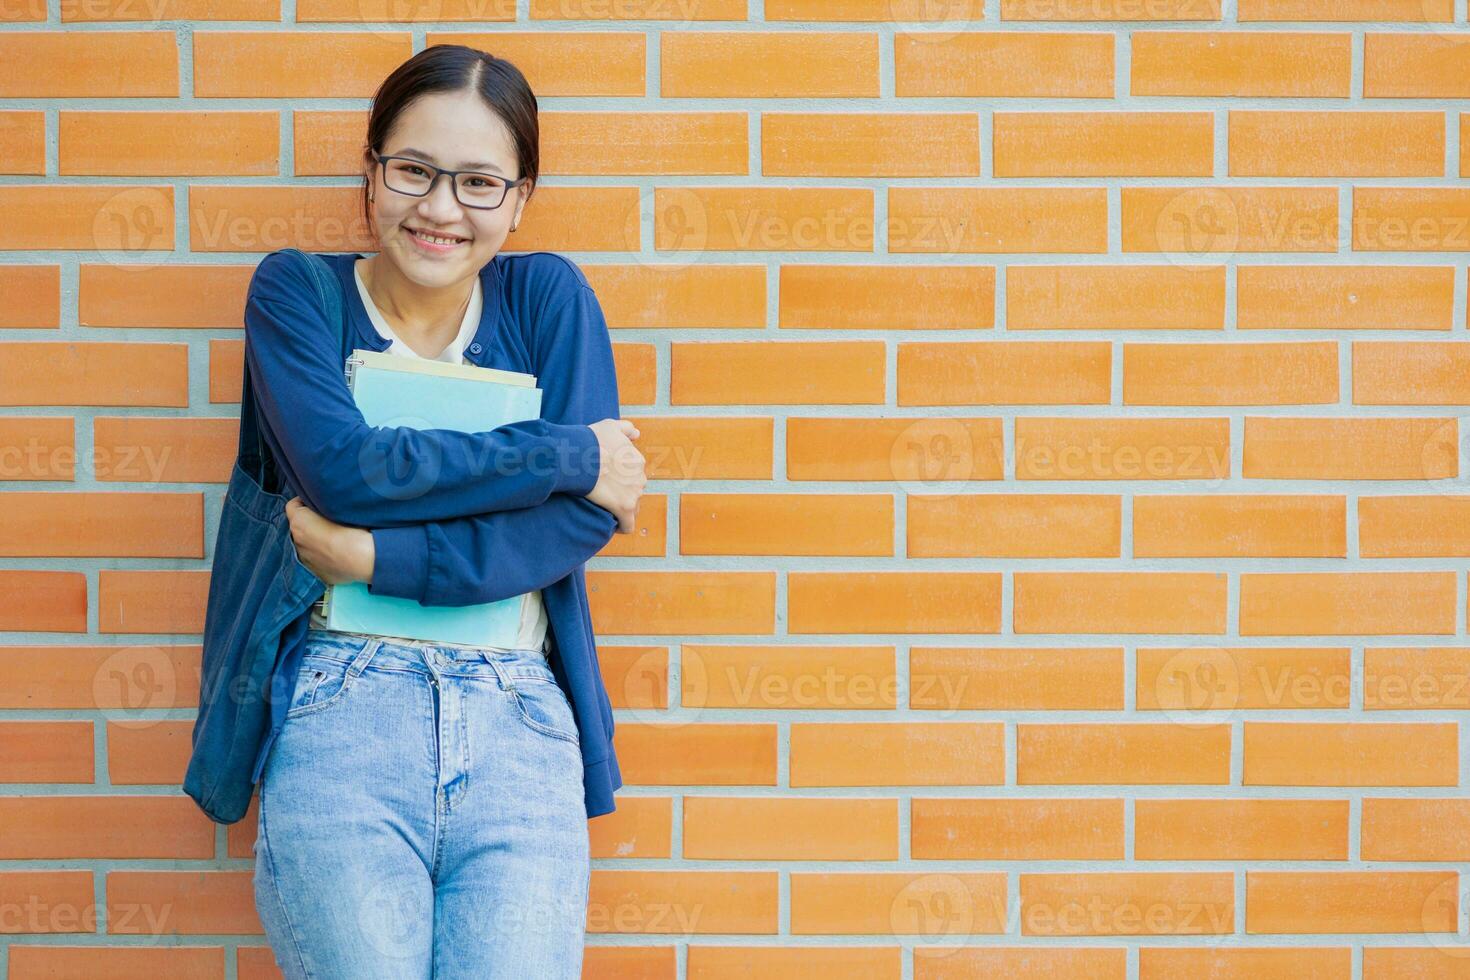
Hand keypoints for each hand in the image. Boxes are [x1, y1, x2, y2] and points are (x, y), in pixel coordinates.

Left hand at [285, 496, 375, 585]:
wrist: (364, 559)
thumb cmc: (353, 529)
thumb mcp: (339, 506)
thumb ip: (326, 503)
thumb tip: (327, 504)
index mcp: (299, 522)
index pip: (292, 505)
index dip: (304, 501)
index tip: (317, 501)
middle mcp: (298, 542)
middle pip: (300, 527)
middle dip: (311, 523)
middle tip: (329, 520)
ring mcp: (307, 560)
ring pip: (308, 545)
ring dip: (317, 541)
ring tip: (337, 539)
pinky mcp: (318, 573)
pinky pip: (319, 561)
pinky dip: (325, 556)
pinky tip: (340, 554)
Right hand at [586, 418, 645, 533]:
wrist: (580, 455)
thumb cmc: (592, 440)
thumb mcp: (611, 425)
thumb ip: (627, 428)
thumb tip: (637, 435)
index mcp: (637, 460)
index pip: (634, 475)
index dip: (621, 478)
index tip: (609, 480)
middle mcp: (640, 477)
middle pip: (634, 491)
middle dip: (623, 493)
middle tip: (604, 493)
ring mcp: (634, 493)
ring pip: (632, 507)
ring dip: (622, 508)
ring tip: (607, 509)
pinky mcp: (624, 507)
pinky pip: (628, 525)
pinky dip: (623, 527)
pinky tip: (615, 527)